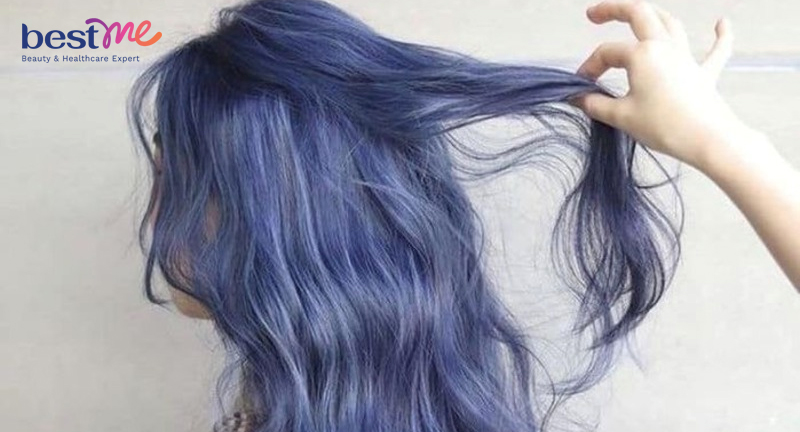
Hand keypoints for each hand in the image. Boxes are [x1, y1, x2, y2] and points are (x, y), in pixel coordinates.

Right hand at [572, 0, 747, 170]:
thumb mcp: (621, 117)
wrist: (708, 140)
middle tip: (594, 13)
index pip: (607, 53)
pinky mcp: (705, 74)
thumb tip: (579, 99)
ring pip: (670, 24)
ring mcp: (687, 59)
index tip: (581, 86)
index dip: (590, 67)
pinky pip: (716, 49)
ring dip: (653, 15)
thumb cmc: (665, 127)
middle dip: (614, 9)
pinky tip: (721, 23)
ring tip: (639, 14)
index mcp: (642, 54)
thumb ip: (596, 105)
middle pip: (639, 14)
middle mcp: (665, 47)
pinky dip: (720, 35)